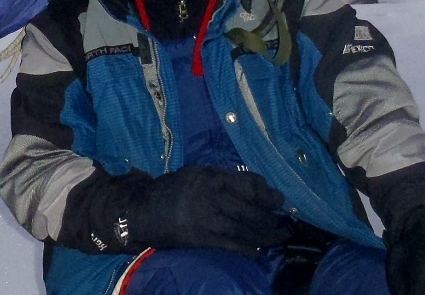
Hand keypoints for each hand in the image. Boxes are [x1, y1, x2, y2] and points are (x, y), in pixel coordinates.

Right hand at [125, 166, 287, 254]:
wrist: (144, 209)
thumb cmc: (172, 189)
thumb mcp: (197, 173)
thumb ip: (222, 178)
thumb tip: (252, 185)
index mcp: (212, 177)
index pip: (248, 184)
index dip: (266, 192)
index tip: (277, 198)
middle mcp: (213, 196)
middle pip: (251, 207)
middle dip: (269, 216)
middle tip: (280, 221)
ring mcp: (209, 218)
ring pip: (245, 227)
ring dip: (263, 234)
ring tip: (275, 237)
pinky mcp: (203, 238)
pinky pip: (232, 245)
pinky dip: (247, 248)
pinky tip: (255, 250)